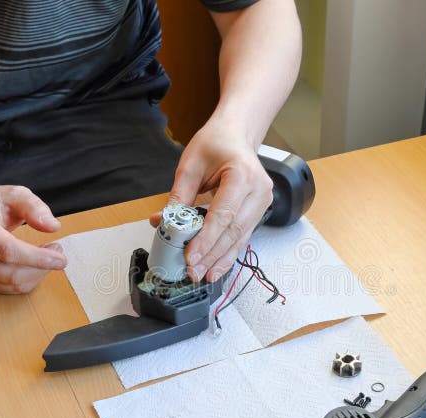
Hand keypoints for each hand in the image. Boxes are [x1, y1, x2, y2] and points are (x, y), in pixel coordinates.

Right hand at [0, 185, 66, 292]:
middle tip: (58, 251)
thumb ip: (34, 207)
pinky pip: (8, 289)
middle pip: (11, 273)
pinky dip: (28, 280)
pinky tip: (34, 265)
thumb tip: (53, 226)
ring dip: (37, 274)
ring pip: (12, 284)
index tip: (61, 259)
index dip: (37, 258)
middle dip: (42, 267)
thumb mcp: (14, 194)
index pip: (8, 250)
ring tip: (48, 256)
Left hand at [150, 118, 272, 282]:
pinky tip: (217, 266)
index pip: (223, 214)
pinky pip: (243, 236)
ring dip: (221, 259)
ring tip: (204, 275)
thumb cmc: (216, 143)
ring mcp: (262, 202)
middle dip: (212, 254)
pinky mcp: (259, 211)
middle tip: (194, 271)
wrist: (236, 134)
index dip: (206, 239)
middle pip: (233, 230)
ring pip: (240, 238)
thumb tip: (163, 223)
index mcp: (243, 174)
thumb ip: (179, 196)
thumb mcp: (190, 165)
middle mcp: (258, 190)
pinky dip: (229, 252)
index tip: (191, 257)